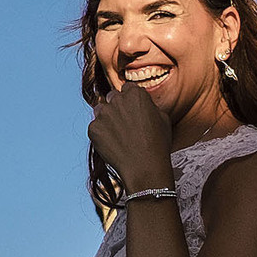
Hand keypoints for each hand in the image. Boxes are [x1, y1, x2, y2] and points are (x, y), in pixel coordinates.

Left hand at [90, 77, 173, 191]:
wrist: (144, 167)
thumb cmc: (158, 144)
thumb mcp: (163, 119)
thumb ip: (150, 106)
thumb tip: (143, 104)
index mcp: (135, 94)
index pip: (128, 89)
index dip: (131, 100)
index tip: (133, 110)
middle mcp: (117, 100)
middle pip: (112, 98)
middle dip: (117, 108)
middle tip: (125, 124)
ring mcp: (103, 114)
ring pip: (101, 111)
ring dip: (106, 119)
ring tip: (118, 136)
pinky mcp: (93, 128)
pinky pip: (95, 128)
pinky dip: (101, 135)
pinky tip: (113, 145)